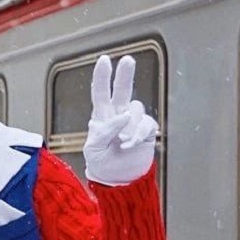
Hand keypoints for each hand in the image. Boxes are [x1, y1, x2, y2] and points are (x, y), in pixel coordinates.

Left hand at [83, 55, 158, 185]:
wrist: (118, 179)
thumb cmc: (101, 162)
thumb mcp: (93, 149)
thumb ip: (105, 131)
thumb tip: (123, 116)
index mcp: (101, 116)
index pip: (100, 93)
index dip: (102, 77)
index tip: (104, 60)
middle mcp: (118, 114)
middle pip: (122, 90)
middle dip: (125, 74)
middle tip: (127, 60)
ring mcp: (133, 121)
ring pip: (136, 109)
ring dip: (129, 125)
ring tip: (122, 142)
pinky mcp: (146, 130)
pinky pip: (146, 125)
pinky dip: (139, 135)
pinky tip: (130, 145)